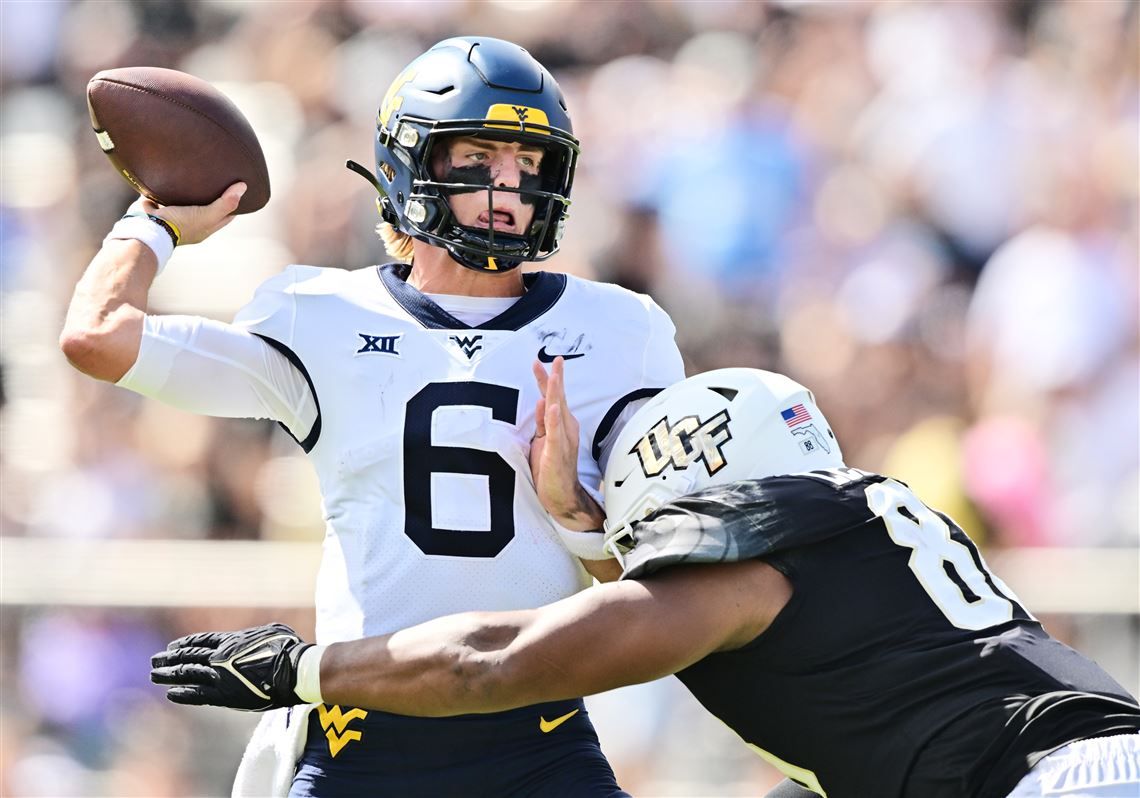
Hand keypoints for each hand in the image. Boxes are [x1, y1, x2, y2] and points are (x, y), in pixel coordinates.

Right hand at [131, 181, 246, 244]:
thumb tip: (244, 187)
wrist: (147, 227)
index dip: (233, 203)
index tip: (238, 188)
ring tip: (194, 171)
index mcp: (204, 227)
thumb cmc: (181, 224)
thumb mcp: (208, 215)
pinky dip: (166, 186)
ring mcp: (172, 214)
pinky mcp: (155, 206)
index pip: (225, 215)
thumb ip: (225, 203)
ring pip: (183, 199)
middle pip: (205, 206)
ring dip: (187, 190)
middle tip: (217, 176)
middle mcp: (189, 221)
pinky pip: (162, 193)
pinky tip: (170, 172)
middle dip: (211, 194)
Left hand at [150, 622, 309, 710]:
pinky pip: (197, 695)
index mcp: (232, 641)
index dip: (186, 643)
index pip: (202, 641)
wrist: (292, 671)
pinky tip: (170, 694)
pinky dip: (183, 694)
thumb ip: (256, 636)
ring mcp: (220, 676)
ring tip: (154, 674)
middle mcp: (220, 657)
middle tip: (155, 660)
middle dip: (170, 659)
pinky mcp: (224, 696)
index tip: (172, 646)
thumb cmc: (289, 649)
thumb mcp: (272, 631)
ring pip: (187, 674)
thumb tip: (257, 636)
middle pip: (188, 656)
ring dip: (169, 675)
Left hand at [530, 356, 603, 530]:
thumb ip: (543, 422)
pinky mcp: (556, 452)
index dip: (545, 380)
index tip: (539, 362)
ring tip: (554, 374)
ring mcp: (563, 439)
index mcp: (561, 425)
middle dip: (554, 378)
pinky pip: (555, 432)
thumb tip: (540, 401)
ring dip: (555, 392)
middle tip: (554, 359)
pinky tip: (550, 406)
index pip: (552, 398)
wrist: (562, 497)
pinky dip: (553, 418)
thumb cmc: (551, 470)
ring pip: (558, 410)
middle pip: (558, 398)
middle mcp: (566, 428)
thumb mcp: (543, 441)